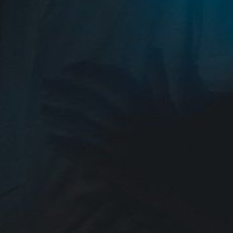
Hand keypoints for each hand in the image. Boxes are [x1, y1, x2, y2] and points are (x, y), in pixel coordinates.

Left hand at [40, 55, 176, 171]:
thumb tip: (152, 50)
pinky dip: (67, 148)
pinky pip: (86, 156)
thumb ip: (160, 81)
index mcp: (143, 106)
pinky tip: (50, 141)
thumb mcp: (174, 108)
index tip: (67, 69)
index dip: (85, 73)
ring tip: (42, 111)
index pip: (109, 82)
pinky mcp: (115, 169)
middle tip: (44, 86)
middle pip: (89, 103)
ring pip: (84, 127)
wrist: (190, 181)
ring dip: (60, 117)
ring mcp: (120, 147)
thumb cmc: (182, 142)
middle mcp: (128, 124)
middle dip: (64, 93)